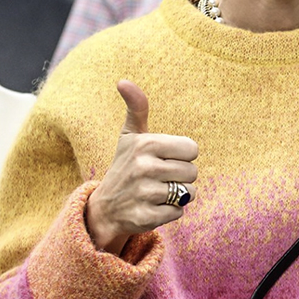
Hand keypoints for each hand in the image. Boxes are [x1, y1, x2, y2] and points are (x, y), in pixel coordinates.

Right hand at [84, 80, 198, 254]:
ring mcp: (144, 193)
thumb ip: (136, 107)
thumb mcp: (130, 136)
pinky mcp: (146, 217)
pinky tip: (152, 207)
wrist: (105, 206)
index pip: (192, 149)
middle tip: (160, 177)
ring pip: (188, 194)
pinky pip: (178, 213)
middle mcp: (144, 167)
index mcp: (145, 143)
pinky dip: (169, 212)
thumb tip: (123, 81)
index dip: (182, 155)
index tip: (164, 158)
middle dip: (181, 177)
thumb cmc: (126, 165)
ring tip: (157, 192)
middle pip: (193, 172)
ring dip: (177, 196)